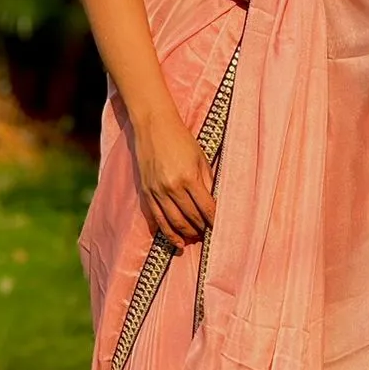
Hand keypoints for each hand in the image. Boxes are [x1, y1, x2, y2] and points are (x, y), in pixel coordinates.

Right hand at [132, 109, 215, 248]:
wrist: (153, 126)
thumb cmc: (181, 140)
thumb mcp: (201, 158)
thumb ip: (208, 181)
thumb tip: (215, 204)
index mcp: (189, 178)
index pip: (206, 208)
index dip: (214, 221)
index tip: (221, 229)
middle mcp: (172, 187)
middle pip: (191, 218)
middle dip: (202, 229)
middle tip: (209, 234)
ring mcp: (157, 191)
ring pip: (174, 222)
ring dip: (187, 234)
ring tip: (196, 238)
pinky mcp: (147, 192)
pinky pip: (157, 219)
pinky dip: (167, 233)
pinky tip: (177, 242)